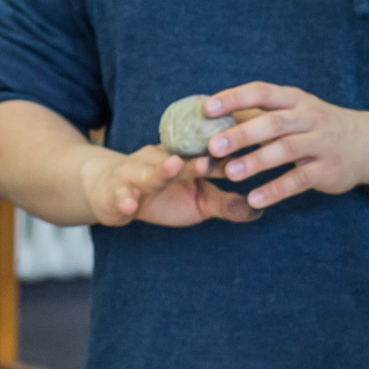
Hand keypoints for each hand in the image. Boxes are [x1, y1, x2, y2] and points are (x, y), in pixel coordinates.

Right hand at [77, 144, 260, 229]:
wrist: (108, 191)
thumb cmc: (162, 195)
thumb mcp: (197, 201)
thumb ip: (225, 205)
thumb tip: (260, 211)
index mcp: (185, 161)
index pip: (207, 158)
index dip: (224, 159)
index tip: (243, 158)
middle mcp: (160, 161)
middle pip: (179, 161)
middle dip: (194, 162)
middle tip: (210, 161)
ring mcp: (135, 174)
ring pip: (149, 173)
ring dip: (162, 171)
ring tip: (174, 166)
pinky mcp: (114, 190)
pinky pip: (119, 195)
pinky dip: (123, 199)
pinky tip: (129, 205)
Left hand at [200, 83, 368, 208]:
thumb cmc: (318, 126)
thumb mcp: (296, 112)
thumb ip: (260, 115)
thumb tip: (212, 118)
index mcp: (294, 100)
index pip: (261, 93)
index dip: (234, 99)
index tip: (207, 109)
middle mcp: (308, 118)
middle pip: (272, 123)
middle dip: (240, 134)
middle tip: (212, 146)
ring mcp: (319, 144)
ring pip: (284, 151)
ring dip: (255, 162)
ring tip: (228, 173)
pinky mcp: (327, 170)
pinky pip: (298, 180)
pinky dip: (275, 190)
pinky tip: (254, 198)